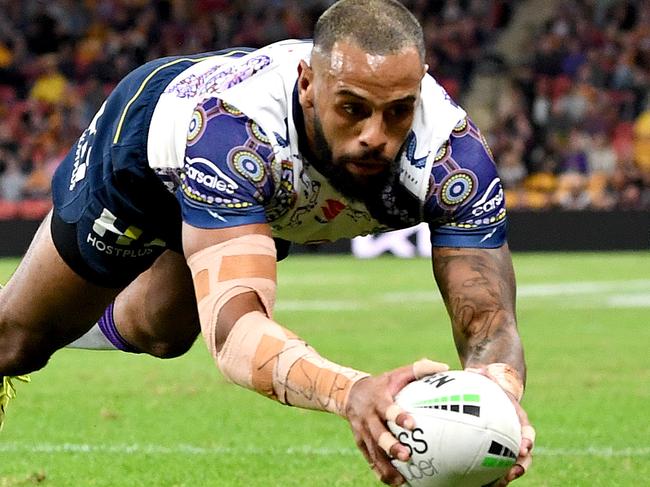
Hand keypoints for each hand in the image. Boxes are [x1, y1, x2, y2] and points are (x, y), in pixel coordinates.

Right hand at [344, 359, 448, 485]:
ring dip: (386, 466)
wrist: (350, 393)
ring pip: (373, 451)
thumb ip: (419, 369)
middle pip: (377, 434)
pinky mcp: (360, 442)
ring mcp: (362, 432)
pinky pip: (370, 459)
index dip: (398, 415)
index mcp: (378, 399)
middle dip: (391, 446)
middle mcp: (368, 417)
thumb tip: (445, 367)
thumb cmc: (383, 384)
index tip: (412, 424)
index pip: (387, 408)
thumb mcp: (397, 373)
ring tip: (401, 480)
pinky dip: (380, 472)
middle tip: (407, 456)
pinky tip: (394, 482)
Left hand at [466, 366, 534, 485]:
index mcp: (517, 419)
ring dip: (506, 475)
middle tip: (513, 473)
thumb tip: (474, 369)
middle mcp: (515, 434)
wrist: (486, 393)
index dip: (528, 440)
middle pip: (524, 454)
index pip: (527, 431)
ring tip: (498, 484)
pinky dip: (488, 475)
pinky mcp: (493, 451)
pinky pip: (493, 465)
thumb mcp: (485, 376)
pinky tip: (475, 482)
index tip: (525, 448)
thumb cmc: (486, 384)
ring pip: (511, 464)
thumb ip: (482, 373)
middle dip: (521, 465)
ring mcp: (505, 444)